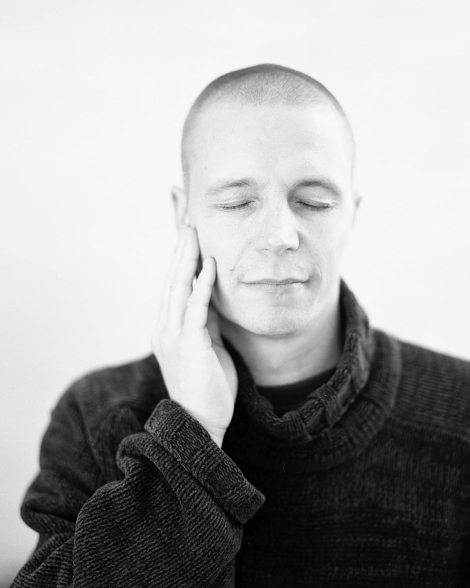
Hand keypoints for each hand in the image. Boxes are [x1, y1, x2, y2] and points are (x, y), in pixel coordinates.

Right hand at [152, 225, 237, 447]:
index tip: (187, 232)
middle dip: (180, 247)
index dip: (179, 257)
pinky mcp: (188, 345)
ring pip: (178, 288)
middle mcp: (165, 327)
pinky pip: (195, 309)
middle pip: (172, 279)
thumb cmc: (208, 386)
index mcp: (169, 327)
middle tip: (187, 218)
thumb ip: (205, 321)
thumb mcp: (207, 346)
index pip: (174, 284)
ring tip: (194, 231)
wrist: (202, 422)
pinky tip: (209, 265)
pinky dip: (202, 285)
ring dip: (187, 258)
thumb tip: (211, 296)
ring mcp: (173, 335)